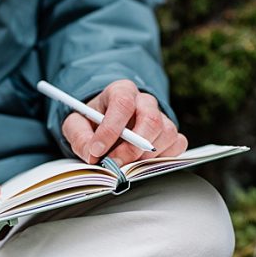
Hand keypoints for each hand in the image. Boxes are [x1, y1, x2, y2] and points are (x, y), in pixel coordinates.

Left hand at [61, 80, 186, 164]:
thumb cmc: (95, 123)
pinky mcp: (173, 135)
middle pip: (151, 119)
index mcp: (121, 91)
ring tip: (127, 165)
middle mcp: (145, 102)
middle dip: (132, 148)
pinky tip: (144, 162)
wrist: (111, 127)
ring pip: (167, 134)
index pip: (122, 103)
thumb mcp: (77, 125)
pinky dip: (164, 158)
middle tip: (115, 164)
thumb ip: (79, 136)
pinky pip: (178, 145)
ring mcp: (162, 118)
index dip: (111, 129)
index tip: (97, 151)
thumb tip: (91, 155)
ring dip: (147, 156)